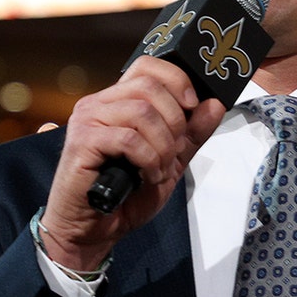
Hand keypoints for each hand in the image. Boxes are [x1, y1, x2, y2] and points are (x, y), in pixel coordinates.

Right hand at [41, 55, 225, 269]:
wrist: (93, 231)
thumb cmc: (125, 195)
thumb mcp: (170, 161)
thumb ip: (191, 133)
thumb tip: (214, 104)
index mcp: (117, 101)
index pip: (148, 66)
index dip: (176, 80)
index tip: (192, 106)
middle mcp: (98, 103)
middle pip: (149, 86)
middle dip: (175, 120)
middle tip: (175, 151)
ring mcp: (87, 120)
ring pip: (142, 112)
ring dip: (163, 145)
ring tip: (160, 169)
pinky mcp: (82, 142)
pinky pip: (129, 139)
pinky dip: (148, 160)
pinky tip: (147, 177)